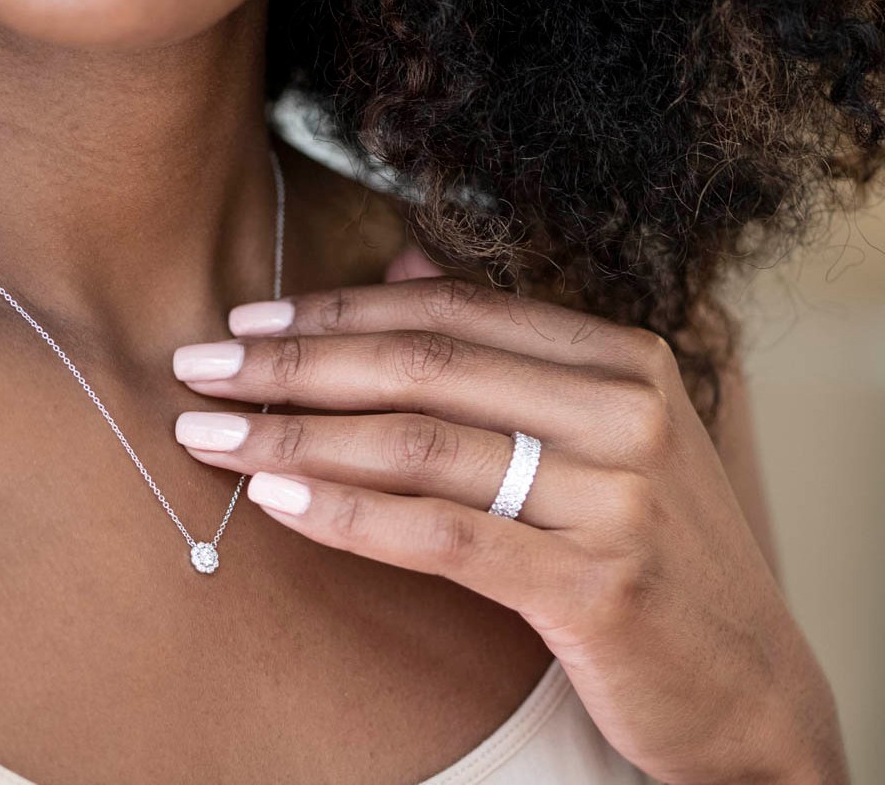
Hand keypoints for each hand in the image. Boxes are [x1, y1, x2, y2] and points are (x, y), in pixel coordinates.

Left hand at [171, 269, 845, 783]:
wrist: (747, 683)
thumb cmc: (654, 548)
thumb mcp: (602, 432)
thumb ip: (506, 347)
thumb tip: (398, 264)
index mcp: (621, 359)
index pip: (452, 313)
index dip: (339, 312)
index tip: (252, 323)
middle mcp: (624, 411)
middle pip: (424, 366)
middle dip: (295, 364)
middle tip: (201, 365)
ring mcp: (615, 496)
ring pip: (421, 445)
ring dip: (297, 434)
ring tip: (211, 432)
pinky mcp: (595, 584)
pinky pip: (441, 535)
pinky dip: (347, 511)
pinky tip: (276, 498)